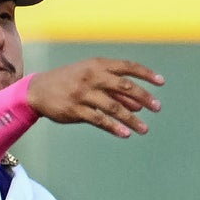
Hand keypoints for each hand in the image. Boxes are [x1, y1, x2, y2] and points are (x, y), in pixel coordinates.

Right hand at [27, 59, 163, 137]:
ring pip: (114, 107)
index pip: (127, 66)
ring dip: (132, 119)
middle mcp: (92, 77)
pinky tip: (126, 134)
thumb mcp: (91, 78)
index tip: (161, 83)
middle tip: (157, 108)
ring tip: (145, 129)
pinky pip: (99, 120)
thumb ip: (114, 89)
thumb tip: (138, 105)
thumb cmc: (70, 82)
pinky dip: (114, 127)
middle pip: (124, 86)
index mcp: (97, 65)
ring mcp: (84, 93)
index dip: (145, 74)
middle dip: (144, 97)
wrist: (39, 90)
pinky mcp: (76, 110)